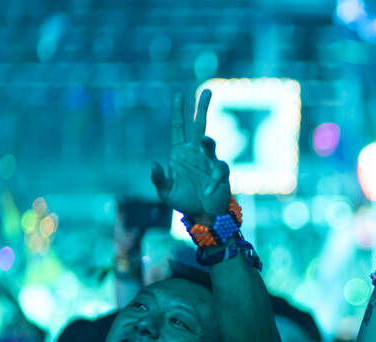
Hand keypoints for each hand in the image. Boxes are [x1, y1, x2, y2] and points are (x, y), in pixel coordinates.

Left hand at [150, 91, 230, 218]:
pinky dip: (213, 180)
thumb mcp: (165, 193)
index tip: (178, 94)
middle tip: (207, 91)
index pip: (179, 128)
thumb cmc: (183, 202)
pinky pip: (218, 170)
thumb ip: (159, 179)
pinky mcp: (221, 173)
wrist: (204, 217)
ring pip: (210, 144)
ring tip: (205, 142)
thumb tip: (154, 163)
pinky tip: (207, 191)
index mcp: (180, 153)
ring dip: (207, 143)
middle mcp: (195, 153)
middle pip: (199, 125)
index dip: (178, 112)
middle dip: (203, 108)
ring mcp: (209, 161)